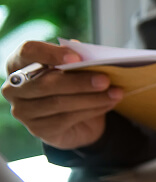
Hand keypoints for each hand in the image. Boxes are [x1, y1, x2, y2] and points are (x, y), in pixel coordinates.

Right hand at [2, 41, 121, 148]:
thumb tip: (85, 51)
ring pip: (58, 103)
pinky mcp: (38, 129)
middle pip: (45, 82)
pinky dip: (92, 110)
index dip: (51, 53)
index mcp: (18, 63)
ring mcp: (23, 111)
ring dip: (91, 98)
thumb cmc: (71, 85)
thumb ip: (76, 58)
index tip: (77, 58)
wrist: (75, 119)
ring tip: (115, 93)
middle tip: (105, 79)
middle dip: (78, 81)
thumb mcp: (74, 68)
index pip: (28, 51)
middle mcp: (14, 87)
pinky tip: (109, 104)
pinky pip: (67, 118)